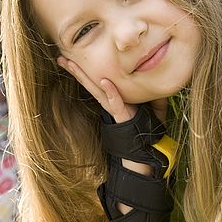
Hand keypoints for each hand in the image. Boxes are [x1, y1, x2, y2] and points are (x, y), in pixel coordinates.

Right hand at [57, 56, 152, 213]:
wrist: (148, 164)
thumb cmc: (150, 137)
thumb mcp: (155, 112)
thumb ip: (156, 97)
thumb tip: (159, 81)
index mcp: (118, 102)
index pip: (102, 82)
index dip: (89, 70)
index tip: (76, 58)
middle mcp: (114, 106)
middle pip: (92, 83)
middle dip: (77, 70)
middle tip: (61, 57)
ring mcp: (117, 112)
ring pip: (97, 90)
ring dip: (83, 76)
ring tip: (67, 63)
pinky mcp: (123, 119)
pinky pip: (117, 104)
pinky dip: (111, 92)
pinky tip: (105, 80)